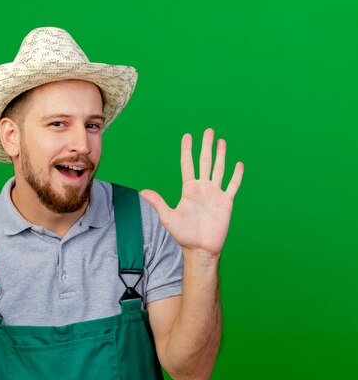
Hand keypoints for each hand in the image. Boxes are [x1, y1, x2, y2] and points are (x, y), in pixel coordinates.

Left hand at [140, 128, 243, 257]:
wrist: (201, 249)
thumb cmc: (183, 234)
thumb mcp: (168, 217)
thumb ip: (158, 202)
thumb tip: (142, 191)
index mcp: (189, 189)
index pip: (188, 165)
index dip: (187, 150)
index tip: (188, 136)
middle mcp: (202, 188)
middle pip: (205, 162)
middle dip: (206, 146)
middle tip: (208, 131)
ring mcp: (215, 194)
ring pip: (219, 170)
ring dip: (220, 155)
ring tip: (221, 141)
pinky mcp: (226, 202)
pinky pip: (232, 186)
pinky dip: (236, 175)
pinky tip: (238, 164)